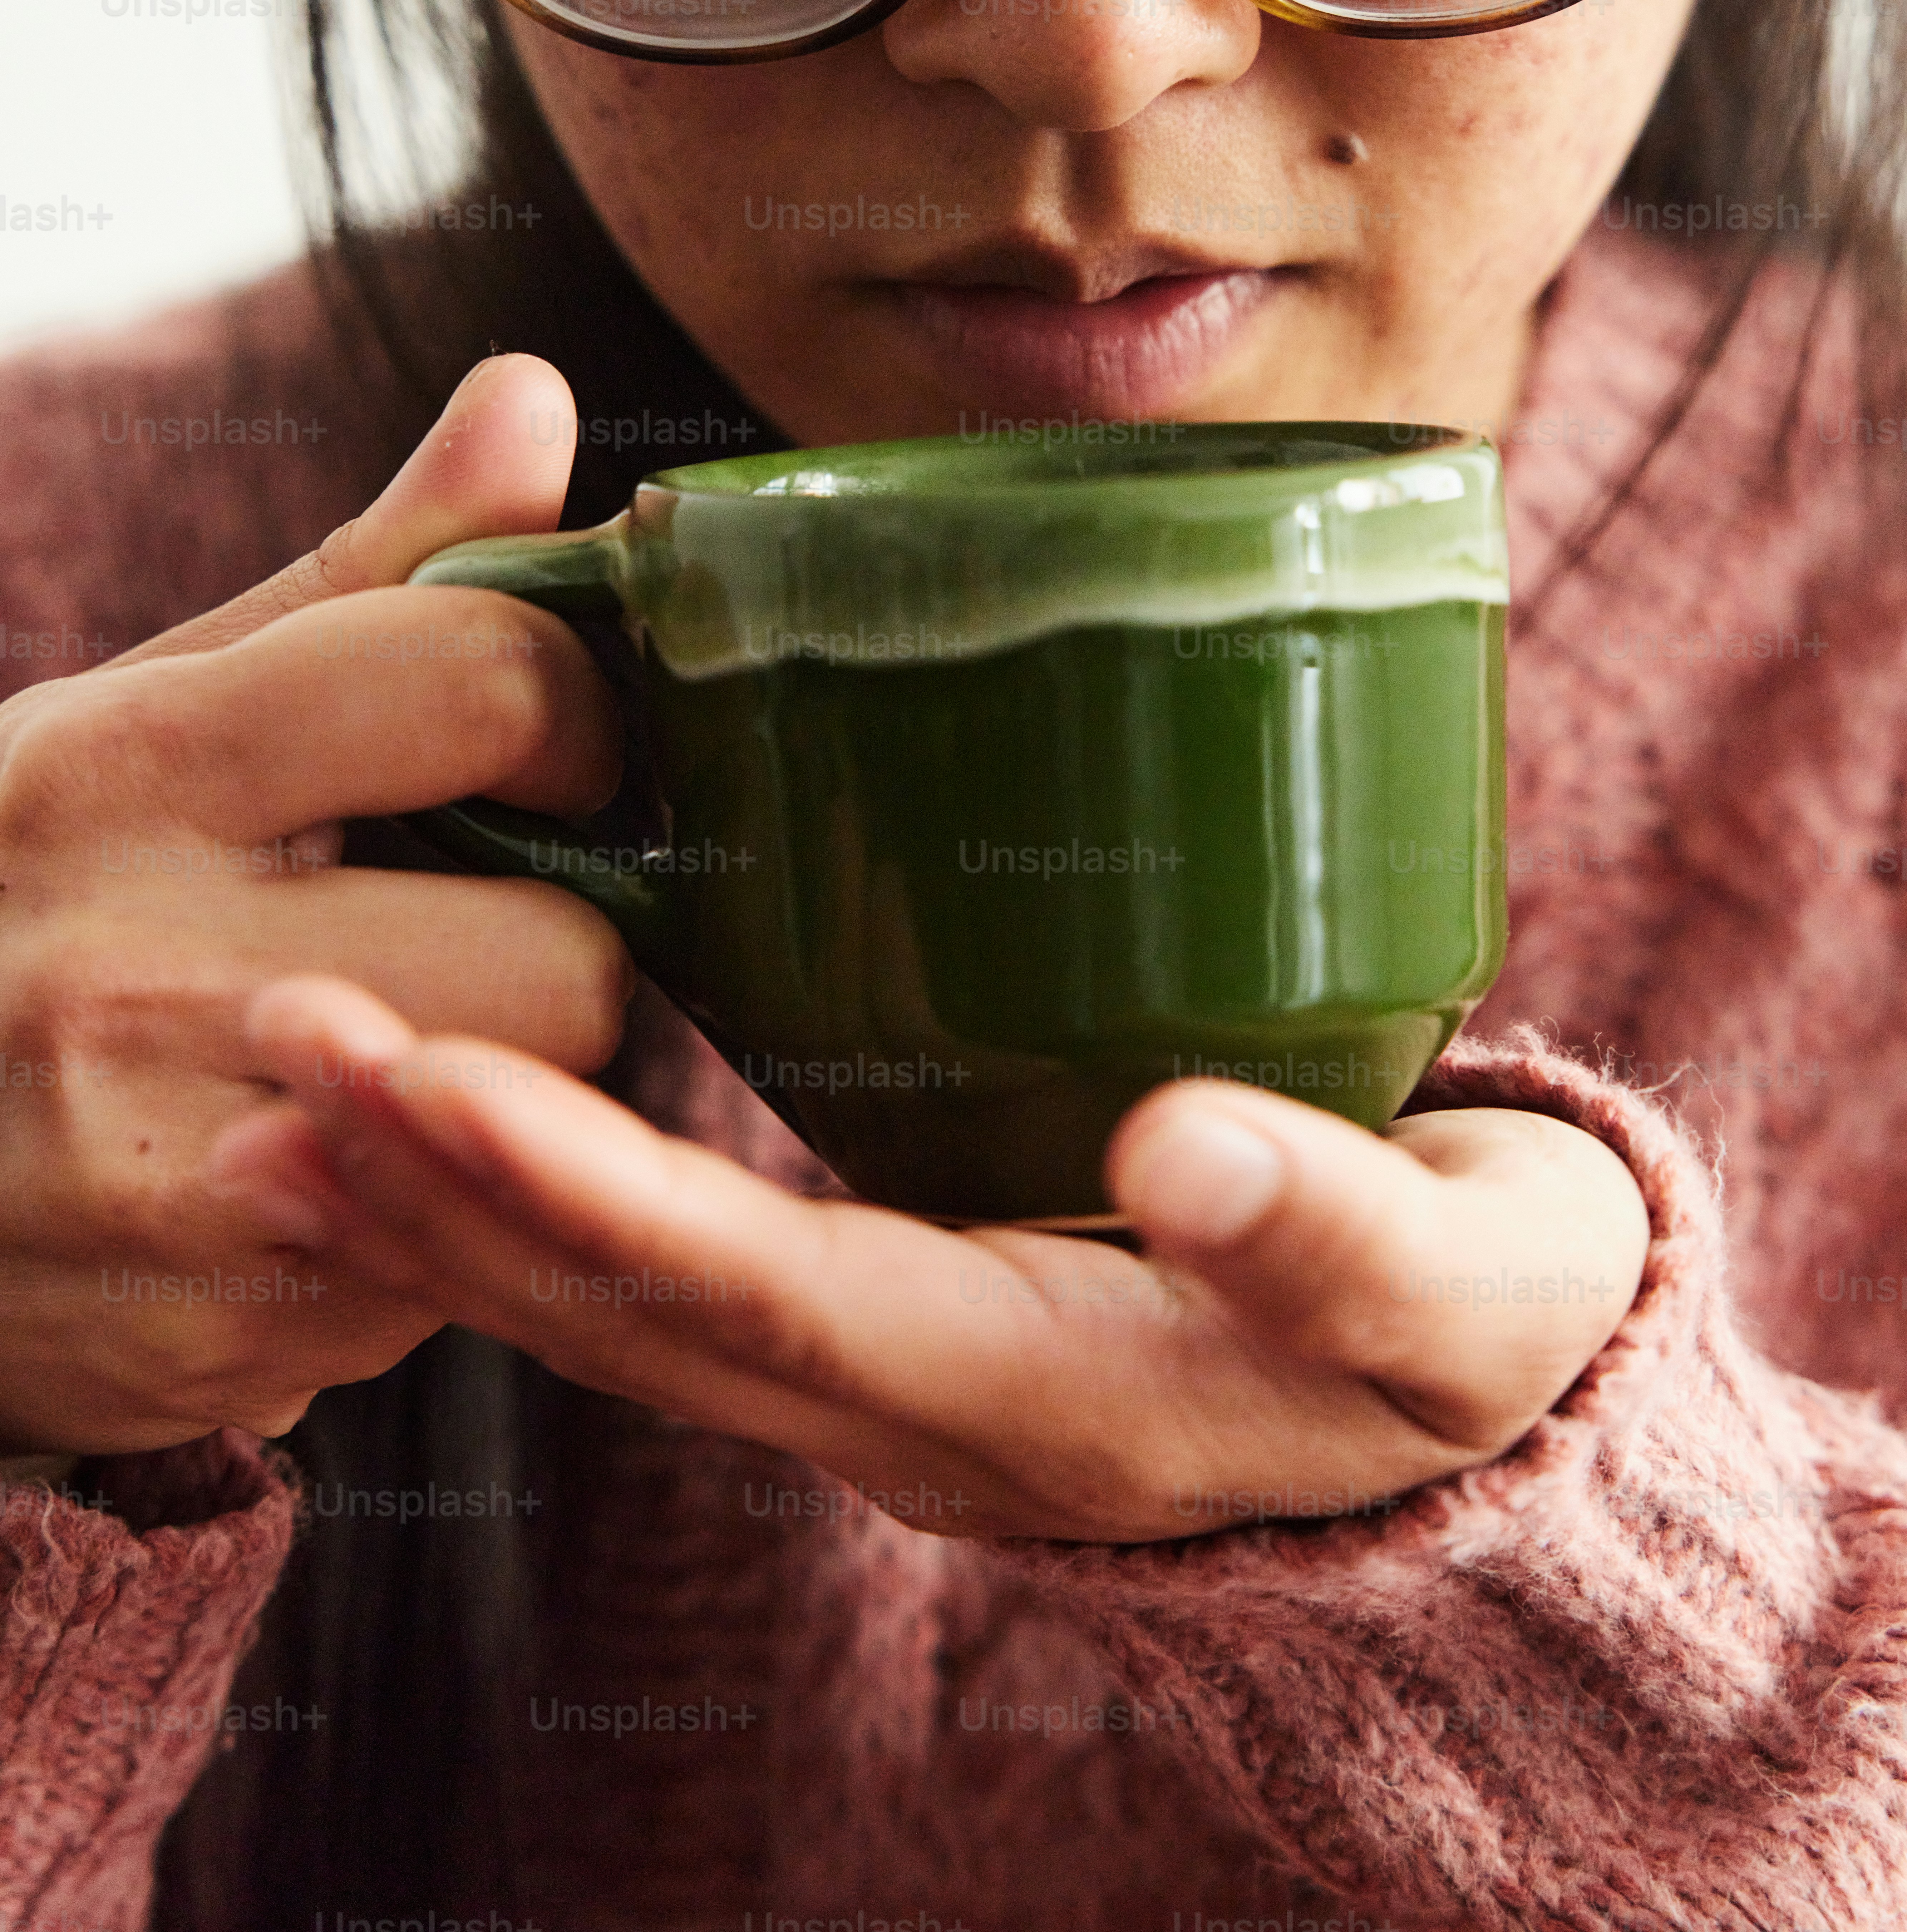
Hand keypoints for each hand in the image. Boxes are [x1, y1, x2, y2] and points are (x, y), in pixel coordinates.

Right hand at [0, 357, 631, 1454]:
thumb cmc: (18, 885)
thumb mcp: (151, 703)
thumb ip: (368, 574)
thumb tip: (538, 397)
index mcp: (128, 768)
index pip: (489, 684)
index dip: (576, 712)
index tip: (553, 746)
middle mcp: (130, 969)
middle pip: (565, 958)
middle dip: (558, 943)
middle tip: (470, 927)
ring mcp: (161, 1176)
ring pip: (528, 1129)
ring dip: (511, 1085)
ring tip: (402, 1039)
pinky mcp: (202, 1339)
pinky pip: (442, 1272)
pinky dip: (418, 1220)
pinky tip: (320, 1166)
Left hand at [210, 977, 1651, 1539]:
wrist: (1466, 1395)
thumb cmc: (1473, 1322)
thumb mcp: (1458, 1281)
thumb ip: (1334, 1228)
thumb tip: (1187, 1146)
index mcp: (1042, 1395)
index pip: (762, 1295)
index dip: (582, 1199)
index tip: (415, 1082)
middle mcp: (925, 1407)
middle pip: (637, 1310)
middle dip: (438, 1185)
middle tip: (263, 1044)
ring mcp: (888, 1371)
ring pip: (618, 1300)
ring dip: (441, 1196)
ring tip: (276, 1081)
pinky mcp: (880, 1310)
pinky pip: (660, 1273)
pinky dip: (524, 1202)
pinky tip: (423, 1120)